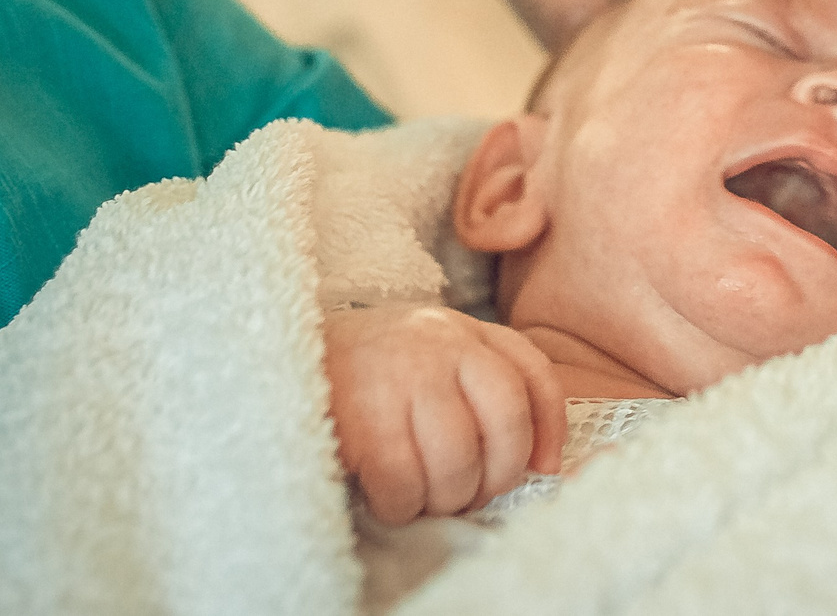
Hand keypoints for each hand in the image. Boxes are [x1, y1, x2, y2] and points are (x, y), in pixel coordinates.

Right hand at [323, 305, 567, 524]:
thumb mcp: (436, 354)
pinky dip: (403, 504)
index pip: (533, 376)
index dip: (548, 430)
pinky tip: (393, 500)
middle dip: (498, 474)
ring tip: (429, 498)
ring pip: (457, 457)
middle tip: (471, 493)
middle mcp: (444, 345)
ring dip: (447, 496)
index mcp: (469, 332)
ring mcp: (404, 376)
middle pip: (505, 421)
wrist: (287, 350)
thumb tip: (541, 461)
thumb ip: (484, 387)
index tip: (543, 468)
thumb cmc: (375, 369)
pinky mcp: (362, 414)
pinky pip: (402, 478)